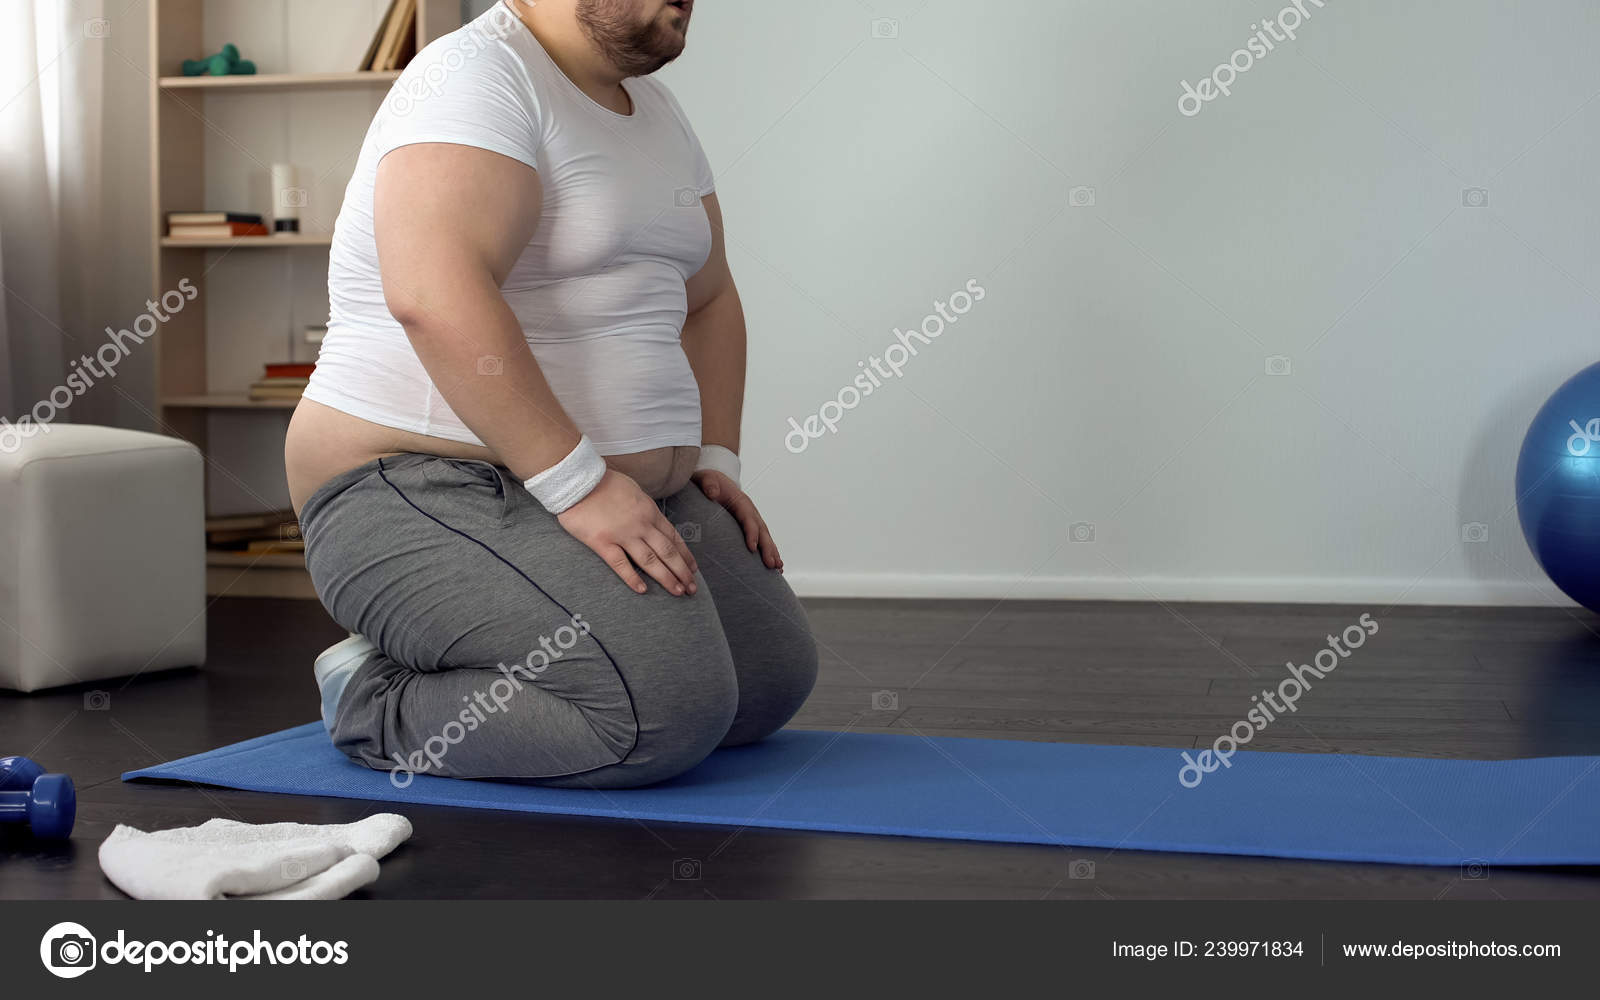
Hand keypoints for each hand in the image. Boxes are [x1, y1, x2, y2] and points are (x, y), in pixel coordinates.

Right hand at [558, 469, 699, 595]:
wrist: (577, 479)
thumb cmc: (604, 482)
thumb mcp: (634, 490)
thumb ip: (644, 507)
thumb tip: (652, 519)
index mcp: (649, 511)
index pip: (673, 537)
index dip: (685, 555)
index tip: (693, 569)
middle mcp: (641, 524)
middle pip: (667, 551)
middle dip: (682, 571)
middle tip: (691, 588)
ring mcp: (622, 534)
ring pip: (650, 560)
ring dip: (666, 577)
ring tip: (677, 592)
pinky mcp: (602, 542)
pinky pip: (620, 563)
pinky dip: (632, 578)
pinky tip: (642, 590)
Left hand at [693, 470, 782, 570]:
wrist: (714, 481)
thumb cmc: (709, 482)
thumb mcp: (706, 479)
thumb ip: (709, 484)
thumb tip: (712, 492)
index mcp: (741, 502)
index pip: (748, 518)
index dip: (751, 533)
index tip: (752, 548)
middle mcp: (751, 511)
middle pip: (762, 530)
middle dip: (768, 548)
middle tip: (771, 564)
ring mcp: (753, 519)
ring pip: (765, 537)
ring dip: (772, 552)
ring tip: (777, 568)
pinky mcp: (751, 526)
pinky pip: (762, 540)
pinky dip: (769, 552)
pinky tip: (774, 566)